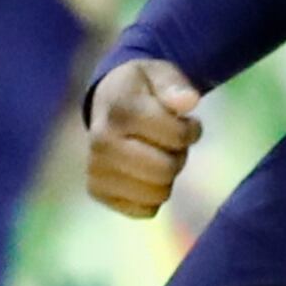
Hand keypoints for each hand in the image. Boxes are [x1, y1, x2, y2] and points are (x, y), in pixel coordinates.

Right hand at [85, 58, 202, 218]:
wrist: (106, 101)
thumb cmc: (141, 90)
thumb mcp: (160, 74)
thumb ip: (175, 85)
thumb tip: (189, 101)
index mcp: (118, 110)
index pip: (176, 136)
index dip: (190, 130)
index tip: (186, 121)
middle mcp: (100, 142)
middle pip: (165, 170)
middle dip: (177, 156)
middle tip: (170, 142)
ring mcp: (96, 170)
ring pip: (157, 194)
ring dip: (166, 177)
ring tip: (156, 155)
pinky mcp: (97, 192)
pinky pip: (144, 211)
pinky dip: (153, 196)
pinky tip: (144, 174)